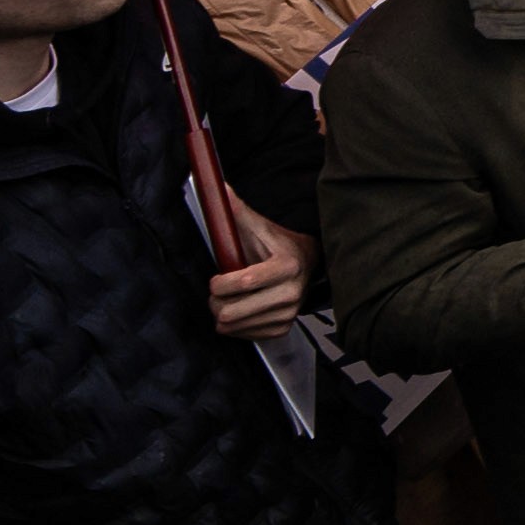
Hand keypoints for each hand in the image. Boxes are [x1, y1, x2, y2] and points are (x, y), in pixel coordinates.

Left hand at [207, 195, 308, 339]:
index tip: (217, 277)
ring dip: (223, 313)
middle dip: (215, 301)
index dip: (219, 283)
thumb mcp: (259, 227)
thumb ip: (236, 210)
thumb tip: (218, 188)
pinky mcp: (283, 328)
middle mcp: (292, 293)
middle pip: (231, 312)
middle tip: (219, 291)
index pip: (243, 282)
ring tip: (230, 299)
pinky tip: (242, 309)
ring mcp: (288, 313)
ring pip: (233, 326)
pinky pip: (243, 336)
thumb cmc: (278, 246)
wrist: (308, 264)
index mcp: (287, 266)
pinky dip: (236, 325)